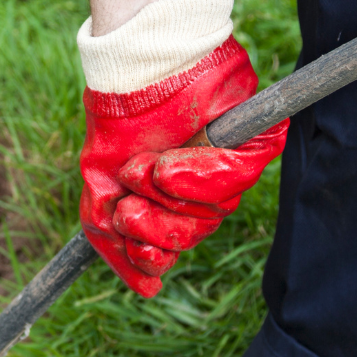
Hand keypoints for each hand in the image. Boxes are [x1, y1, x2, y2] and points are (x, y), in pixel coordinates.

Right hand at [79, 36, 286, 296]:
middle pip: (191, 236)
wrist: (135, 67)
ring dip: (165, 195)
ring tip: (143, 167)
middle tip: (130, 200)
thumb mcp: (101, 187)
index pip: (173, 247)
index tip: (131, 237)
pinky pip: (235, 180)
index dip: (151, 253)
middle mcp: (209, 190)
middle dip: (153, 225)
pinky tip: (169, 165)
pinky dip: (196, 176)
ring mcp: (234, 168)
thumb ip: (113, 239)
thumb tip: (149, 290)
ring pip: (210, 213)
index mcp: (178, 202)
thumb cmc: (119, 122)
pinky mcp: (256, 143)